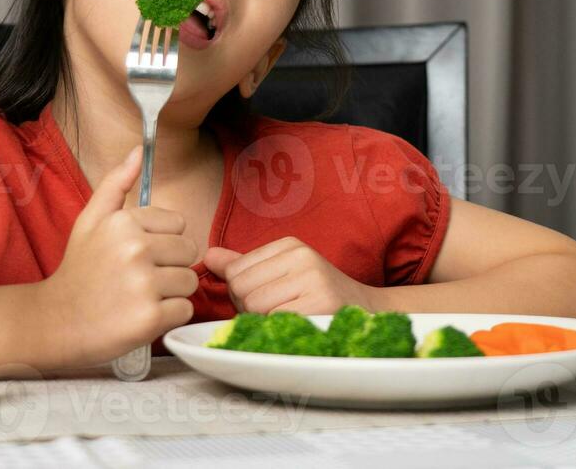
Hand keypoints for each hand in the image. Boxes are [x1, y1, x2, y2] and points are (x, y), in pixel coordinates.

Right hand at [35, 146, 198, 366]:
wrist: (54, 323)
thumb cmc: (78, 270)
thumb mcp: (89, 220)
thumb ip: (116, 183)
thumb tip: (138, 150)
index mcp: (124, 221)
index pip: (179, 224)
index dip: (162, 241)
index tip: (136, 255)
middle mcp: (135, 249)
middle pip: (189, 252)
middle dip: (170, 266)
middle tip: (138, 279)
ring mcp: (143, 284)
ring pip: (189, 282)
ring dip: (171, 293)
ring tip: (139, 297)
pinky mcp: (150, 318)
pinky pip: (185, 309)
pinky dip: (168, 316)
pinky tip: (141, 316)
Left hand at [203, 237, 379, 314]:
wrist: (368, 313)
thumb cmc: (318, 297)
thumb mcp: (282, 274)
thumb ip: (244, 266)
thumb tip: (207, 256)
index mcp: (289, 245)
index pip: (235, 270)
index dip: (242, 293)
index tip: (269, 299)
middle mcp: (301, 255)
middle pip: (241, 288)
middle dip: (249, 309)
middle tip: (278, 312)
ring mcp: (312, 277)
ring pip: (253, 306)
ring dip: (263, 321)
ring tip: (289, 318)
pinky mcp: (321, 302)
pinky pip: (273, 321)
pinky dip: (278, 331)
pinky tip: (298, 327)